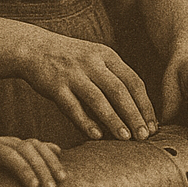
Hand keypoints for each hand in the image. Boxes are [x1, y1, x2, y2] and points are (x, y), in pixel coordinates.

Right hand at [22, 34, 156, 140]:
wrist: (34, 48)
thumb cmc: (70, 59)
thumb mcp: (96, 58)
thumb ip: (114, 77)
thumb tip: (137, 110)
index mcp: (107, 55)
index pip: (133, 81)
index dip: (145, 104)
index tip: (153, 125)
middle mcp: (92, 62)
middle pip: (120, 90)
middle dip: (134, 115)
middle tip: (145, 136)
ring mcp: (73, 73)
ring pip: (98, 99)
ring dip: (114, 120)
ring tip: (125, 138)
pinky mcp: (55, 85)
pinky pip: (72, 107)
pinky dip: (85, 122)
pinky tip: (96, 135)